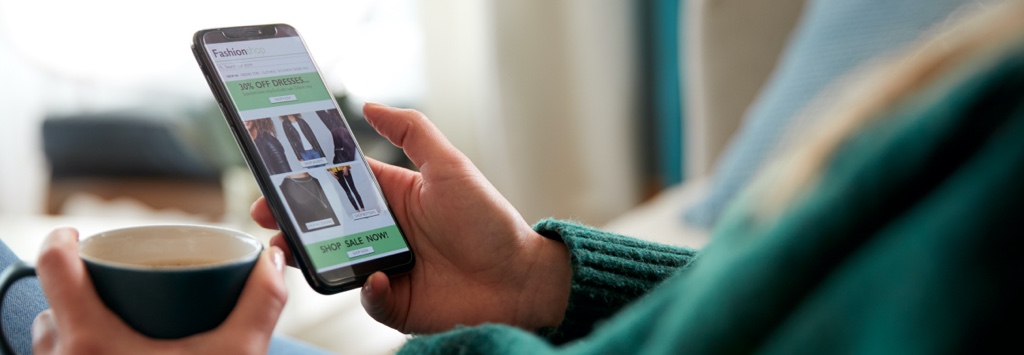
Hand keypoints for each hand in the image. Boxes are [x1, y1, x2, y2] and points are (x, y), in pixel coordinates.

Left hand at [32, 228, 286, 353]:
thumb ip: (259, 305)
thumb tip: (272, 263)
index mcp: (90, 342)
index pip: (53, 266)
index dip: (63, 239)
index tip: (79, 234)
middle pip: (52, 306)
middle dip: (78, 291)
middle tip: (113, 287)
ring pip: (50, 344)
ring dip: (75, 329)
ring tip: (111, 327)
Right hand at [251, 103, 570, 333]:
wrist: (519, 280)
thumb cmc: (489, 222)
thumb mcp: (450, 166)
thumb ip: (413, 132)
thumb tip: (371, 105)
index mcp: (394, 197)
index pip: (339, 183)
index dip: (306, 178)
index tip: (275, 174)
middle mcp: (385, 232)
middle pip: (327, 223)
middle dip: (292, 218)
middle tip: (266, 213)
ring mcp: (387, 267)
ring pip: (335, 262)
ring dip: (312, 256)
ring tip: (293, 248)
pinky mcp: (395, 302)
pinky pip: (367, 298)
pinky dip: (368, 291)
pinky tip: (380, 279)